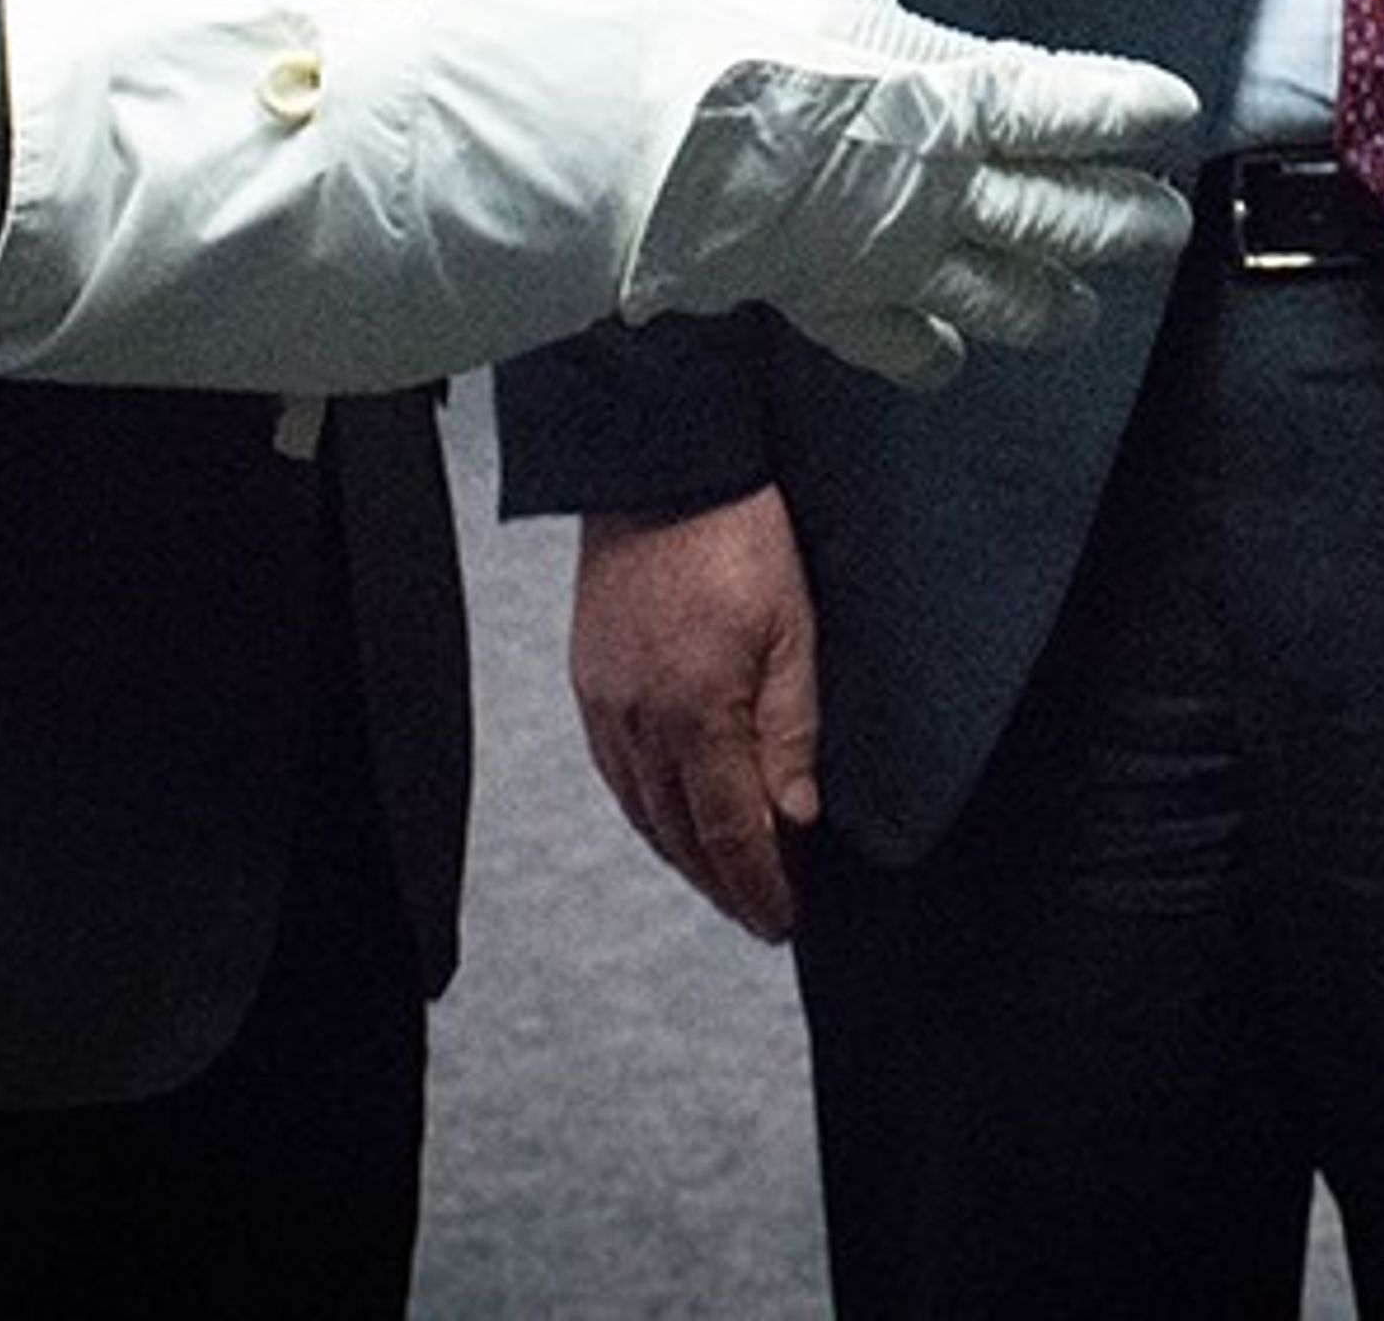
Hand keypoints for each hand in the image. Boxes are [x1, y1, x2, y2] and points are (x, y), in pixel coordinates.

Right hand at [571, 488, 818, 943]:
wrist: (662, 464)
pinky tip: (666, 813)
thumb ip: (791, 732)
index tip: (780, 920)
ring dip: (680, 853)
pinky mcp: (588, 678)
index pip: (729, 834)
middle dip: (720, 883)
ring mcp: (604, 702)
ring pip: (640, 810)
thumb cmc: (741, 536)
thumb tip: (794, 819)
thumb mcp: (794, 631)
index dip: (757, 886)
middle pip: (678, 835)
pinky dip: (644, 808)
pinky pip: (613, 771)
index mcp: (696, 715)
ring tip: (719, 876)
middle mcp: (639, 722)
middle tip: (756, 911)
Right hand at [616, 0, 1204, 379]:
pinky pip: (888, 339)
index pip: (1073, 108)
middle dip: (1122, 223)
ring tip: (1081, 312)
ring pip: (996, 292)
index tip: (1175, 113)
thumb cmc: (726, 22)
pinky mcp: (816, 294)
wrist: (627, 122)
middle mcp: (938, 187)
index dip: (1129, 110)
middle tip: (1167, 230)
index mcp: (957, 94)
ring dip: (1049, 303)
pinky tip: (945, 363)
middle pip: (1061, 216)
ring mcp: (882, 252)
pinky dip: (923, 354)